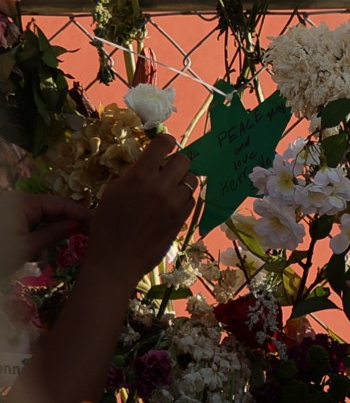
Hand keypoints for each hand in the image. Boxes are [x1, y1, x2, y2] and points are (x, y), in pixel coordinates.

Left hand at [10, 194, 90, 262]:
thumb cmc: (0, 253)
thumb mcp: (27, 247)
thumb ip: (53, 234)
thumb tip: (77, 226)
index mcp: (24, 201)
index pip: (60, 203)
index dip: (80, 213)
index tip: (98, 223)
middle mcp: (19, 200)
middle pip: (52, 208)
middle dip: (70, 220)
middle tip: (90, 232)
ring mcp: (12, 208)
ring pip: (43, 215)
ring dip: (56, 227)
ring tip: (76, 237)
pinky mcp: (9, 219)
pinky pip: (32, 221)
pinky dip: (42, 230)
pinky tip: (52, 241)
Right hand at [90, 135, 196, 281]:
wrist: (116, 259)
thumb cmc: (106, 226)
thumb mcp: (112, 194)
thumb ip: (134, 176)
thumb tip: (150, 166)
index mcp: (139, 177)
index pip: (163, 144)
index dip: (165, 142)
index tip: (164, 146)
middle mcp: (161, 186)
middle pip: (184, 160)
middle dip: (176, 162)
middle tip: (165, 171)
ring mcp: (175, 203)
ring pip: (190, 180)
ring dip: (180, 182)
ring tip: (167, 191)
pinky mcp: (183, 218)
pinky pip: (190, 199)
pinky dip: (183, 199)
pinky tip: (170, 206)